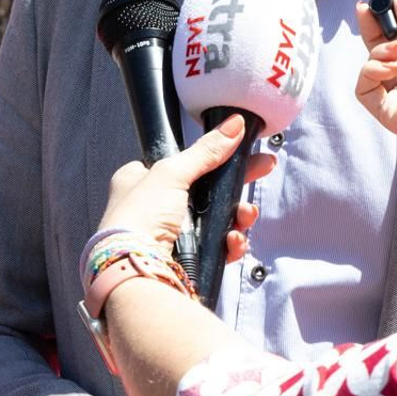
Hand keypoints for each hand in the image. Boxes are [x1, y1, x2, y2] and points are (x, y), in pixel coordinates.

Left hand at [100, 115, 277, 263]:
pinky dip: (230, 243)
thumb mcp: (172, 172)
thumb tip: (234, 124)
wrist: (134, 271)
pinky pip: (218, 246)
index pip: (182, 162)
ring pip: (217, 218)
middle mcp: (156, 207)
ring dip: (237, 216)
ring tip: (245, 216)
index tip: (237, 150)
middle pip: (207, 190)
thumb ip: (206, 150)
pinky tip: (233, 241)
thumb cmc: (138, 218)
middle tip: (262, 168)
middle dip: (235, 186)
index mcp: (141, 181)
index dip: (210, 157)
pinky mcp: (188, 258)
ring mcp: (173, 235)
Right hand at [355, 0, 396, 140]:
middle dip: (373, 31)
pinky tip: (391, 65)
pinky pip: (365, 90)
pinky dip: (370, 71)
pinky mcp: (390, 115)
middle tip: (365, 10)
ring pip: (373, 70)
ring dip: (378, 51)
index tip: (374, 5)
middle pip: (384, 56)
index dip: (387, 25)